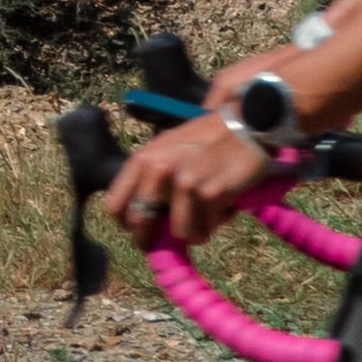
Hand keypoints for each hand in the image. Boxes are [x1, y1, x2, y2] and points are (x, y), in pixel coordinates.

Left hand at [105, 108, 287, 250]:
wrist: (247, 124)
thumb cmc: (205, 140)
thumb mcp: (168, 148)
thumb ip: (150, 179)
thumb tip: (141, 220)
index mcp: (143, 159)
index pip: (115, 206)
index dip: (127, 223)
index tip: (141, 229)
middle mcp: (159, 170)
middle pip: (140, 224)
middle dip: (153, 238)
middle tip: (170, 234)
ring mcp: (185, 183)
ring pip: (180, 233)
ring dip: (194, 231)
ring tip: (206, 213)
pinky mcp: (210, 195)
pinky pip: (207, 228)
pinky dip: (216, 223)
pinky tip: (224, 204)